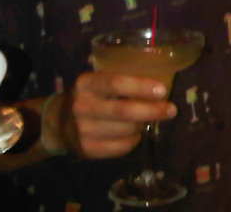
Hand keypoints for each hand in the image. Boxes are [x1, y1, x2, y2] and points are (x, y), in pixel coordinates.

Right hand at [54, 72, 177, 159]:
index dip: (140, 86)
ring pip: (125, 130)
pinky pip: (120, 147)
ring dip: (143, 125)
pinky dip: (134, 140)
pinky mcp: (87, 150)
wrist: (58, 122)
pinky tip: (136, 134)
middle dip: (151, 111)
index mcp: (86, 83)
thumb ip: (121, 80)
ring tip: (150, 120)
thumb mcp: (98, 81)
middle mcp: (82, 106)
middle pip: (123, 111)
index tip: (162, 90)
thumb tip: (160, 84)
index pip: (115, 83)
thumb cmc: (90, 96)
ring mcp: (82, 130)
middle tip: (171, 109)